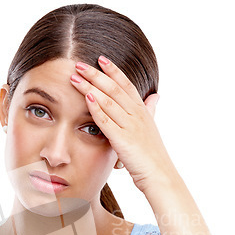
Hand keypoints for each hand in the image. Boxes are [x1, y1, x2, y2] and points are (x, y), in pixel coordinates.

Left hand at [70, 56, 167, 192]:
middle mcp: (137, 115)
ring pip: (108, 101)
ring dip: (90, 87)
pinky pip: (107, 121)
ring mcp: (130, 126)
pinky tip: (85, 98)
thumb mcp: (152, 128)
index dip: (113, 71)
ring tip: (74, 77)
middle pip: (114, 88)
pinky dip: (96, 108)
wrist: (160, 176)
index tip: (101, 58)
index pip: (126, 84)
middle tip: (79, 64)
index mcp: (142, 111)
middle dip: (95, 75)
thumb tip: (156, 96)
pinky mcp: (122, 140)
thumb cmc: (153, 156)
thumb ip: (150, 110)